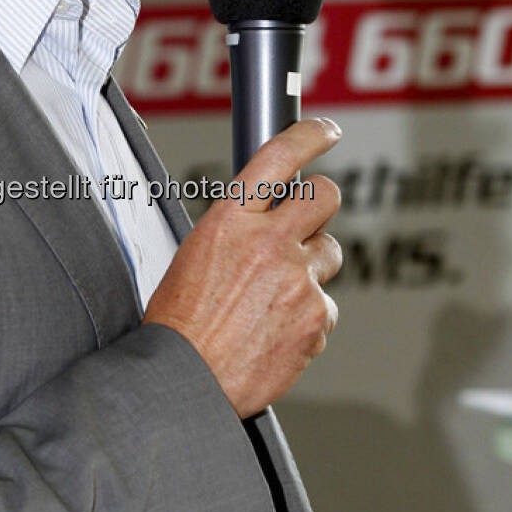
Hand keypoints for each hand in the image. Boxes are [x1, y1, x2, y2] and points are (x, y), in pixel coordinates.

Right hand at [143, 118, 342, 418]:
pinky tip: (275, 329)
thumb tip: (268, 217)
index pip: (280, 157)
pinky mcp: (316, 317)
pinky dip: (307, 315)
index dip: (311, 136)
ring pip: (330, 254)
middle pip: (325, 196)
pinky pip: (326, 304)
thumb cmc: (181, 323)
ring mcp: (298, 280)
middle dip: (320, 204)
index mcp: (231, 220)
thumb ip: (239, 229)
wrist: (187, 379)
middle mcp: (270, 242)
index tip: (327, 131)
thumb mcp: (195, 254)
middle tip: (306, 221)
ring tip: (274, 295)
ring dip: (310, 267)